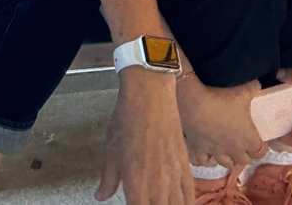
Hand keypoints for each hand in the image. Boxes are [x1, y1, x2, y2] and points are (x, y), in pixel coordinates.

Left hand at [96, 71, 191, 203]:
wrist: (150, 98)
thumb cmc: (127, 122)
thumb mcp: (110, 152)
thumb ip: (108, 180)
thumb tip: (101, 196)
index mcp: (136, 184)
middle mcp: (158, 185)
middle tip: (145, 202)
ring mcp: (174, 177)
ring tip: (160, 203)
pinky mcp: (185, 167)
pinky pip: (190, 195)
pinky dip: (186, 204)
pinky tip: (181, 204)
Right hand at [175, 76, 263, 168]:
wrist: (193, 100)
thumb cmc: (221, 97)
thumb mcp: (243, 90)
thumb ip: (253, 89)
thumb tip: (257, 85)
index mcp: (248, 139)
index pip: (260, 152)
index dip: (260, 147)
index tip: (257, 140)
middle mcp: (234, 150)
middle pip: (243, 160)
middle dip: (244, 154)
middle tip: (242, 144)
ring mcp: (216, 151)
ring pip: (226, 164)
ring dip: (228, 158)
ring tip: (226, 150)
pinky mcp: (199, 149)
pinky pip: (204, 161)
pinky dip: (207, 159)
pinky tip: (208, 153)